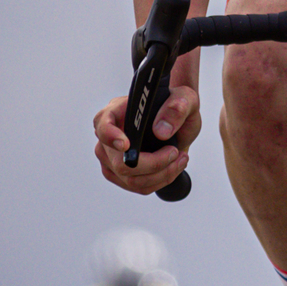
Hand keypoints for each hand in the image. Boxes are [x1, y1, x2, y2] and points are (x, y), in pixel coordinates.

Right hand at [92, 78, 199, 194]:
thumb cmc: (175, 106)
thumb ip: (177, 108)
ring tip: (180, 160)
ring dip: (161, 175)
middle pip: (120, 163)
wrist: (178, 122)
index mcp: (114, 112)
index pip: (102, 125)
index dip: (111, 137)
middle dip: (154, 163)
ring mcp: (111, 158)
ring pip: (131, 180)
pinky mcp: (121, 175)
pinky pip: (139, 186)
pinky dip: (160, 181)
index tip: (126, 145)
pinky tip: (173, 168)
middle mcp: (107, 137)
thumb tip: (161, 132)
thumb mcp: (184, 98)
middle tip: (175, 152)